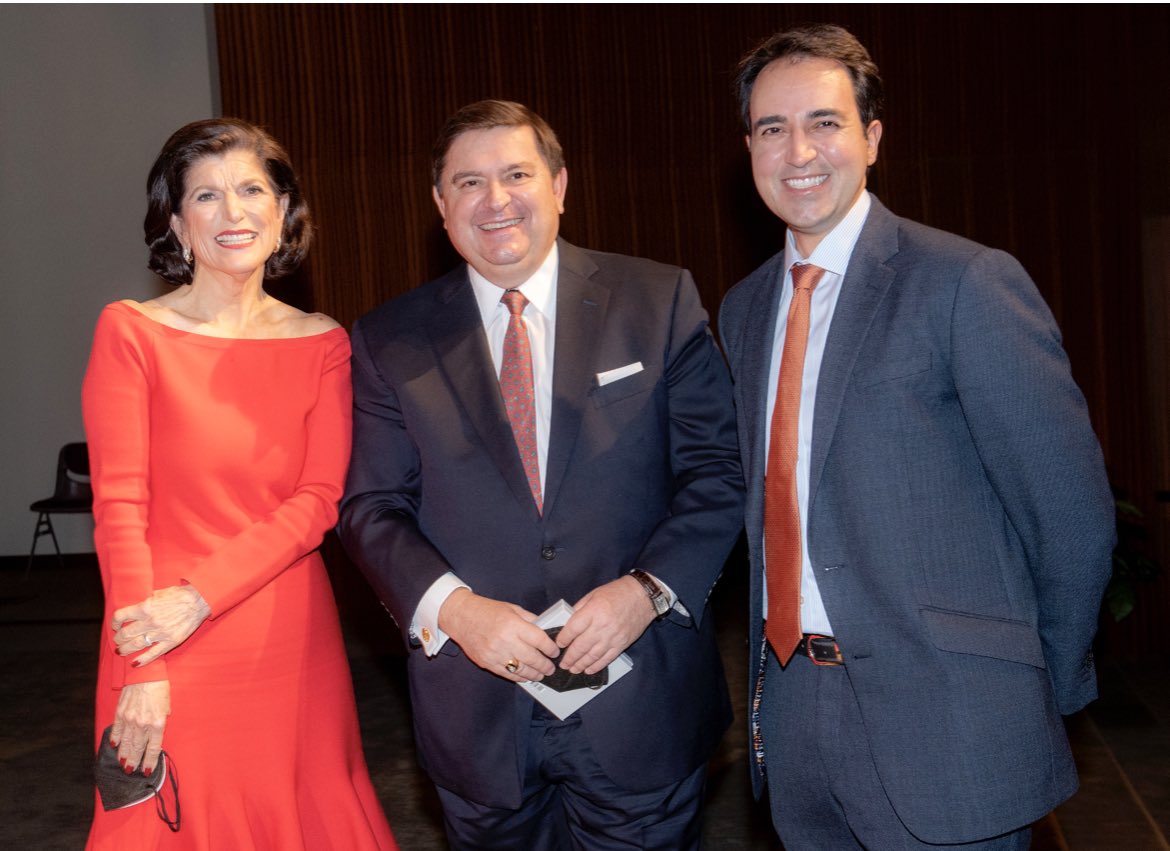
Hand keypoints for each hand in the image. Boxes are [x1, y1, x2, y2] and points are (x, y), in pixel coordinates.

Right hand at [109, 680, 170, 774]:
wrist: (146, 673)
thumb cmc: (160, 688)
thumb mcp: (167, 706)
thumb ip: (162, 721)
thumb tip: (156, 734)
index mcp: (157, 723)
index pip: (153, 748)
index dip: (150, 761)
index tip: (146, 771)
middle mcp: (142, 724)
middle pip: (137, 748)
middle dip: (134, 762)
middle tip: (131, 771)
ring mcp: (129, 719)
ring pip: (125, 743)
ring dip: (124, 754)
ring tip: (123, 764)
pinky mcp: (120, 713)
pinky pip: (116, 730)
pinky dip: (115, 739)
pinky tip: (115, 746)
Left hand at [112, 585, 210, 665]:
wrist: (199, 601)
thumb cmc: (179, 595)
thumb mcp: (158, 593)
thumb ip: (144, 601)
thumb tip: (133, 606)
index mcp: (145, 607)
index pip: (120, 617)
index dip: (114, 622)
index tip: (115, 625)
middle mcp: (150, 621)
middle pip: (125, 633)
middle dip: (118, 638)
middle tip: (118, 640)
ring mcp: (160, 633)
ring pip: (135, 645)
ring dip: (124, 649)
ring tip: (121, 651)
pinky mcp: (170, 642)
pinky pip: (152, 654)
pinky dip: (141, 660)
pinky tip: (134, 663)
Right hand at [438, 589, 558, 681]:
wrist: (461, 616)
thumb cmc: (487, 611)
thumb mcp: (512, 609)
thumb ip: (530, 620)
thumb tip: (547, 631)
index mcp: (513, 625)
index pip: (539, 640)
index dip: (551, 648)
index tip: (555, 651)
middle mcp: (505, 640)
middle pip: (533, 658)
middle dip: (545, 665)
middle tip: (551, 668)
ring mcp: (495, 654)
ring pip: (521, 669)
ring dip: (535, 674)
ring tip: (541, 674)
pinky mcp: (487, 663)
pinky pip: (507, 674)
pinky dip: (519, 677)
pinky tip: (526, 676)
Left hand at [557, 576, 656, 674]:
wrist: (642, 596)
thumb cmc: (617, 593)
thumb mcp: (593, 594)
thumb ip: (580, 609)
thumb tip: (568, 623)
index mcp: (593, 611)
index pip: (573, 629)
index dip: (563, 639)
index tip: (558, 644)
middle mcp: (602, 626)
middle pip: (581, 646)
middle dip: (569, 657)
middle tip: (562, 664)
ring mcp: (612, 637)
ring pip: (593, 656)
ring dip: (580, 665)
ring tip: (572, 669)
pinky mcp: (621, 644)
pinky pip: (607, 659)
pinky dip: (596, 666)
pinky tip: (588, 670)